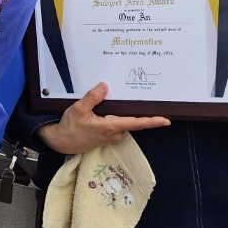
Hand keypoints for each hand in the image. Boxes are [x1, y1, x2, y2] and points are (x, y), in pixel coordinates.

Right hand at [38, 82, 170, 155]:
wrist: (62, 142)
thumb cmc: (71, 127)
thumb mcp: (79, 109)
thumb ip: (93, 97)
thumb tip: (105, 86)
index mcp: (111, 126)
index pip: (136, 123)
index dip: (152, 122)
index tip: (165, 120)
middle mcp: (115, 133)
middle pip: (133, 121)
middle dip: (141, 112)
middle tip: (150, 99)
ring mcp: (112, 136)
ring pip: (124, 122)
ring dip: (127, 113)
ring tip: (130, 99)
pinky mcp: (107, 136)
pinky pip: (117, 124)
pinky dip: (118, 116)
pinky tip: (114, 107)